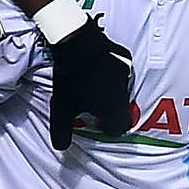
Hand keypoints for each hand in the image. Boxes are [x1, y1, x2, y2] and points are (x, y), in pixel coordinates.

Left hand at [46, 15, 132, 149]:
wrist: (77, 42)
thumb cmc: (71, 79)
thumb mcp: (62, 108)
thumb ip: (62, 131)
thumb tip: (61, 147)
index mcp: (114, 108)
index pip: (119, 127)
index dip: (108, 128)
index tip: (97, 123)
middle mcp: (125, 93)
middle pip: (122, 109)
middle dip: (111, 111)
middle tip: (94, 107)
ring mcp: (127, 73)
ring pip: (123, 89)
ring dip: (111, 91)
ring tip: (92, 86)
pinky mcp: (124, 56)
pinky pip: (121, 70)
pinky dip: (112, 73)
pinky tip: (96, 68)